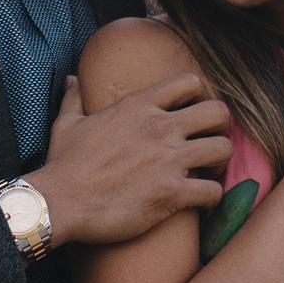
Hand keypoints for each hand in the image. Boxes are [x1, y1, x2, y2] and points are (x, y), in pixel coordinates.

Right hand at [29, 74, 232, 246]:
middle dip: (220, 128)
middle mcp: (159, 127)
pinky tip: (200, 202)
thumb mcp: (66, 123)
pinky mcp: (171, 193)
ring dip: (221, 163)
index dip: (197, 97)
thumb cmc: (63, 164)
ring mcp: (168, 160)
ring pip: (224, 149)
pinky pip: (213, 191)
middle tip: (209, 142)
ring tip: (209, 172)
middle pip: (219, 113)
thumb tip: (71, 79)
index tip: (192, 115)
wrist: (59, 203)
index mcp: (138, 105)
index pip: (190, 82)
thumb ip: (74, 98)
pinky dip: (212, 198)